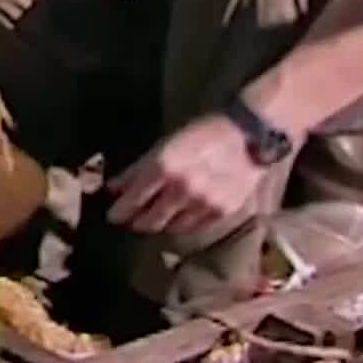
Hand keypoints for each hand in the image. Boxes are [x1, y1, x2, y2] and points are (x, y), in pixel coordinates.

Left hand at [108, 113, 263, 236]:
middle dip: (136, 223)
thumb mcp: (163, 145)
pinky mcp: (221, 213)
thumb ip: (137, 169)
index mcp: (163, 168)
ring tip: (155, 216)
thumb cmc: (201, 134)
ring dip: (159, 224)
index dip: (118, 213)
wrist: (249, 137)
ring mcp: (202, 204)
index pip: (132, 202)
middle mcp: (181, 190)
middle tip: (132, 220)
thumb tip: (114, 189)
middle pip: (149, 222)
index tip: (112, 216)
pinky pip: (193, 227)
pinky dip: (181, 224)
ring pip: (170, 228)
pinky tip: (178, 216)